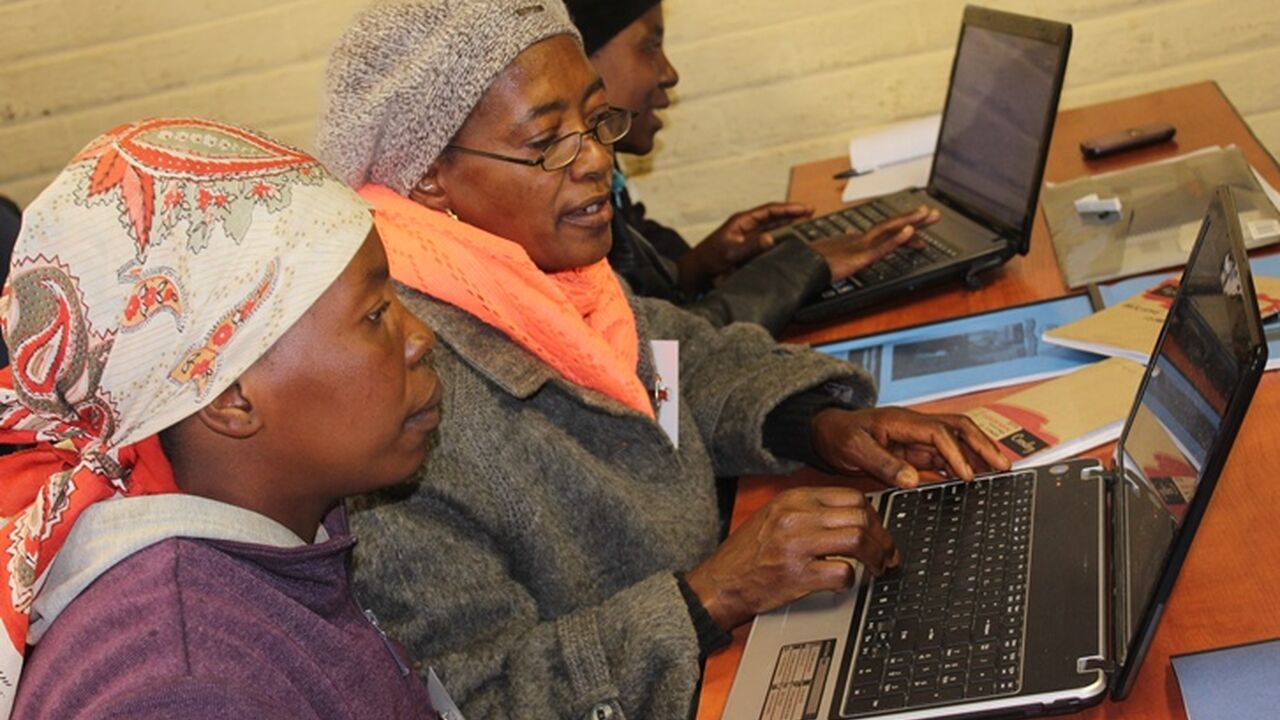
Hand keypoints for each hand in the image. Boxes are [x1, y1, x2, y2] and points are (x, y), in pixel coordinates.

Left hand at [678, 202, 813, 291]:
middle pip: (774, 216)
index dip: (789, 208)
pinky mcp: (748, 248)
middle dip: (792, 214)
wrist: (697, 271)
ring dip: (788, 225)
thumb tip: (771, 239)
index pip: (770, 210)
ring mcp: (748, 237)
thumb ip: (751, 246)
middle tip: (810, 212)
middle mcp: (746, 226)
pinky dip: (780, 239)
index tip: (805, 208)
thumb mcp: (731, 252)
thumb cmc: (709, 258)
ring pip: (772, 227)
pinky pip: (767, 240)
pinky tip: (789, 242)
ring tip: (805, 224)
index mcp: (742, 221)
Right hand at [683, 487, 898, 629]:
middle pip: (861, 516)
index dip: (874, 516)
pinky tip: (846, 581)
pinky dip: (852, 579)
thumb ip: (810, 511)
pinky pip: (843, 572)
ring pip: (858, 539)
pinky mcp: (797, 575)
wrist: (720, 582)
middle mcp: (796, 517)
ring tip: (877, 567)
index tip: (879, 531)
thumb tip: (854, 516)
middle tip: (886, 553)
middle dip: (882, 537)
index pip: (851, 497)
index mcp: (793, 499)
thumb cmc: (747, 554)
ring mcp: (796, 545)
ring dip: (876, 557)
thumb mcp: (774, 516)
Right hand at [809, 205, 940, 280]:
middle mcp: (857, 240)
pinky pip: (881, 247)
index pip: (882, 234)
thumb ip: (837, 250)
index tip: (917, 231)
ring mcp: (858, 247)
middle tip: (933, 213)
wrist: (792, 268)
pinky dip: (897, 239)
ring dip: (910, 222)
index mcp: (850, 242)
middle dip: (913, 219)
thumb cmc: (803, 265)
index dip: (901, 232)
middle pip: (890, 226)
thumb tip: (845, 241)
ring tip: (928, 215)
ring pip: (889, 230)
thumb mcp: (825, 257)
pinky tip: (911, 232)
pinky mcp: (857, 257)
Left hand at [811, 406, 1010, 487]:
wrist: (824, 432)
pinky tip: (971, 480)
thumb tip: (912, 480)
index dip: (956, 454)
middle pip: (959, 430)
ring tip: (997, 473)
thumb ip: (883, 464)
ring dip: (977, 456)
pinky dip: (960, 467)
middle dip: (983, 445)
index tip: (968, 475)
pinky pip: (943, 457)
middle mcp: (914, 427)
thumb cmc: (837, 434)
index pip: (940, 434)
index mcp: (902, 421)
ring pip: (956, 444)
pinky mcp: (914, 451)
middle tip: (1003, 466)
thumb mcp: (854, 449)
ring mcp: (916, 438)